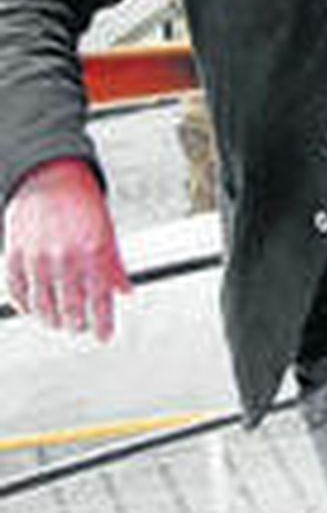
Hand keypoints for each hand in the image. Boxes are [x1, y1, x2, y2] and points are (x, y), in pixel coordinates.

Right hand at [4, 158, 129, 340]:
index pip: (100, 297)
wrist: (49, 176)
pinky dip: (26, 305)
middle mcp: (65, 256)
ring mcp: (37, 257)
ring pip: (43, 305)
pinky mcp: (15, 255)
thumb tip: (125, 291)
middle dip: (77, 323)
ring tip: (59, 323)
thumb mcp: (107, 230)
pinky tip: (33, 310)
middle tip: (80, 327)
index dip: (102, 322)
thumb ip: (114, 264)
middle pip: (70, 307)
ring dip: (52, 319)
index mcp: (93, 249)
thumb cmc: (81, 202)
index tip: (104, 336)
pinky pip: (17, 291)